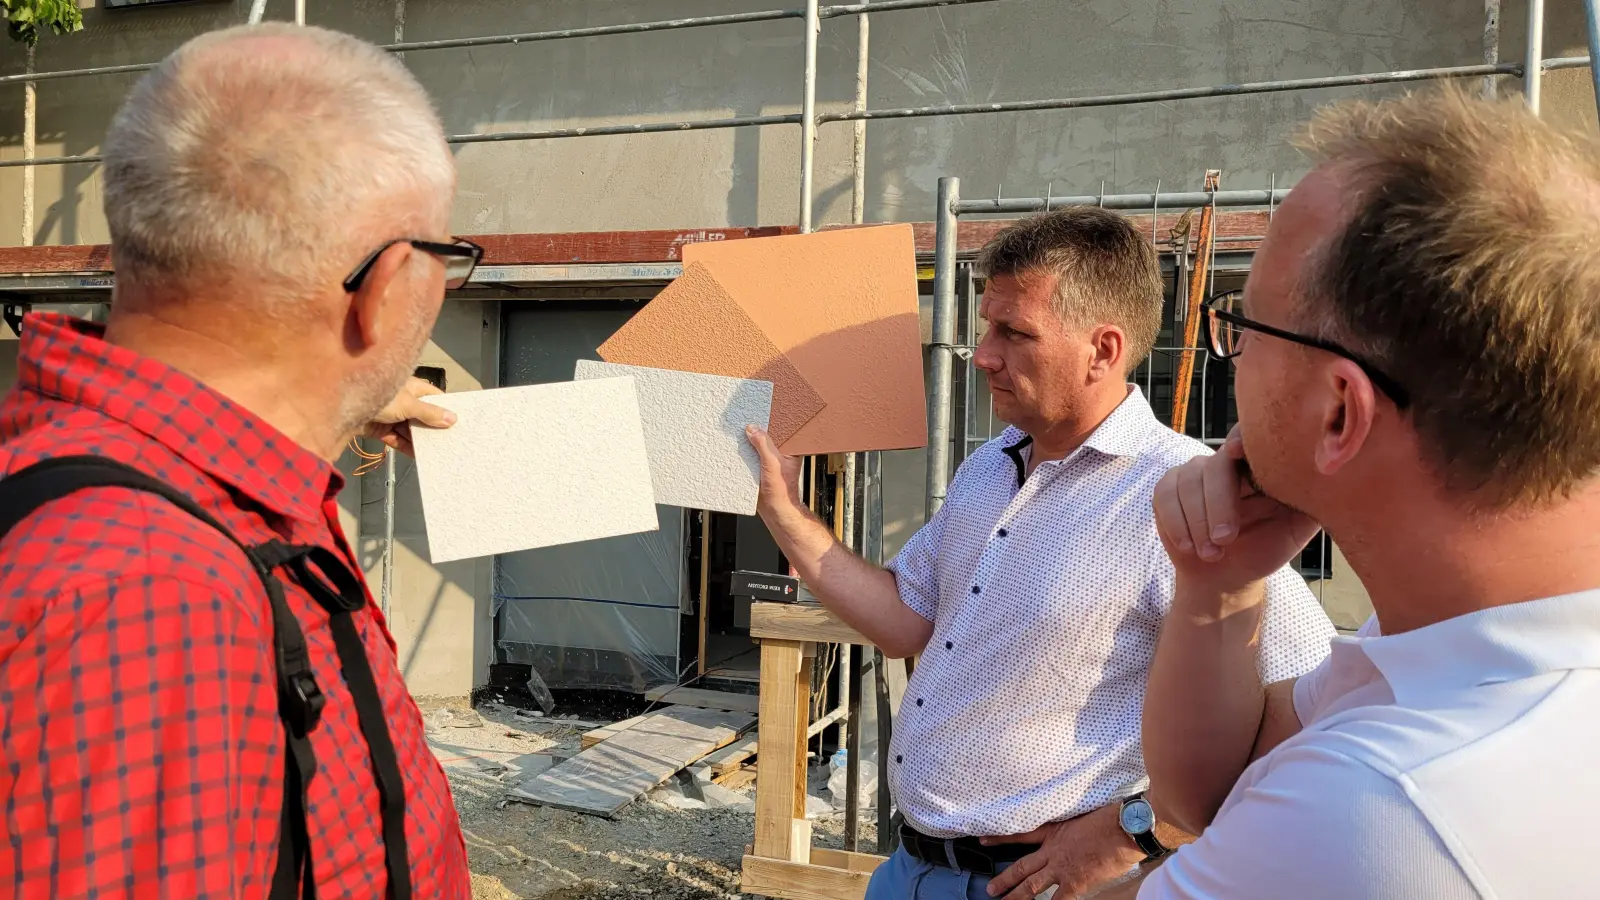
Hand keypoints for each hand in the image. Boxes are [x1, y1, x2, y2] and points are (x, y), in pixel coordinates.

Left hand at [362, 376, 456, 455]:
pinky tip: (419, 455)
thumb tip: (452, 419)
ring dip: (421, 439)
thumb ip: (430, 414)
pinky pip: (398, 439)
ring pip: (410, 428)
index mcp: (410, 387)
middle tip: (451, 439)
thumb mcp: (408, 404)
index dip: (445, 407)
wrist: (341, 410)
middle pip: (423, 415)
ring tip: (438, 450)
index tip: (458, 420)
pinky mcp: (381, 429)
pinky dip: (407, 446)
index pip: (433, 396)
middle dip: (433, 426)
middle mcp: (402, 400)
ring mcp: (391, 415)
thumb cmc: (377, 396)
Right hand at [746, 425, 802, 517]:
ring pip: (756, 448)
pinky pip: (750, 459)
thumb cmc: (782, 492)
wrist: (775, 511)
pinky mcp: (758, 470)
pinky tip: (737, 451)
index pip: (778, 430)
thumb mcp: (773, 463)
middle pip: (765, 438)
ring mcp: (768, 462)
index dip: (767, 422)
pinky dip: (743, 456)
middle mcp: (779, 455)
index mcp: (789, 450)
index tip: (755, 416)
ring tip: (739, 435)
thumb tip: (753, 429)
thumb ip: (764, 445)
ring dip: (747, 445)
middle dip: (755, 432)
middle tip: (743, 424)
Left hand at [981, 804, 1144, 899]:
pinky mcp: (1075, 882)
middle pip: (1022, 867)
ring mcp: (1062, 868)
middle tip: (990, 889)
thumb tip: (1071, 835)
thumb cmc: (1108, 818)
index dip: (1001, 838)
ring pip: (1032, 885)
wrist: (1124, 828)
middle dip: (1005, 879)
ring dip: (1016, 896)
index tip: (984, 840)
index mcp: (1054, 832)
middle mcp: (1052, 851)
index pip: (1021, 835)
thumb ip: (1070, 828)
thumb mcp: (1081, 816)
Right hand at [1152, 427, 1319, 595]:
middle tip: (1226, 540)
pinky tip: (1189, 546)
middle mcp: (1222, 461)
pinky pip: (1164, 497)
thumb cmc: (1265, 549)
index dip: (1242, 439)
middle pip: (1215, 466)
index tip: (1239, 449)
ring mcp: (1192, 473)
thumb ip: (1310, 503)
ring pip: (1187, 484)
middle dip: (1218, 504)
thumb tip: (1332, 480)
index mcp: (1256, 464)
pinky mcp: (1167, 490)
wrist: (1226, 577)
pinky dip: (1176, 523)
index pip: (1248, 438)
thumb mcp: (1295, 530)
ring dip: (1197, 523)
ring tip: (1212, 554)